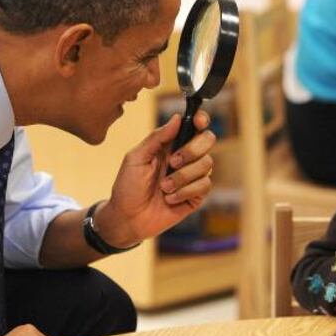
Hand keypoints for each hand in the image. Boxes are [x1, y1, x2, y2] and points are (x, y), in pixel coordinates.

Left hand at [98, 111, 214, 246]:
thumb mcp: (136, 157)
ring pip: (206, 164)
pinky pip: (204, 185)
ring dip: (182, 177)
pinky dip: (184, 192)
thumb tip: (177, 118)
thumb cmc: (128, 187)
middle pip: (208, 140)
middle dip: (192, 150)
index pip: (194, 126)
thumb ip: (157, 137)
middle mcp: (185, 158)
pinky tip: (170, 199)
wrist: (127, 218)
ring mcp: (192, 177)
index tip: (198, 121)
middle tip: (172, 162)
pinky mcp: (196, 195)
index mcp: (171, 145)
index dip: (201, 120)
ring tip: (164, 187)